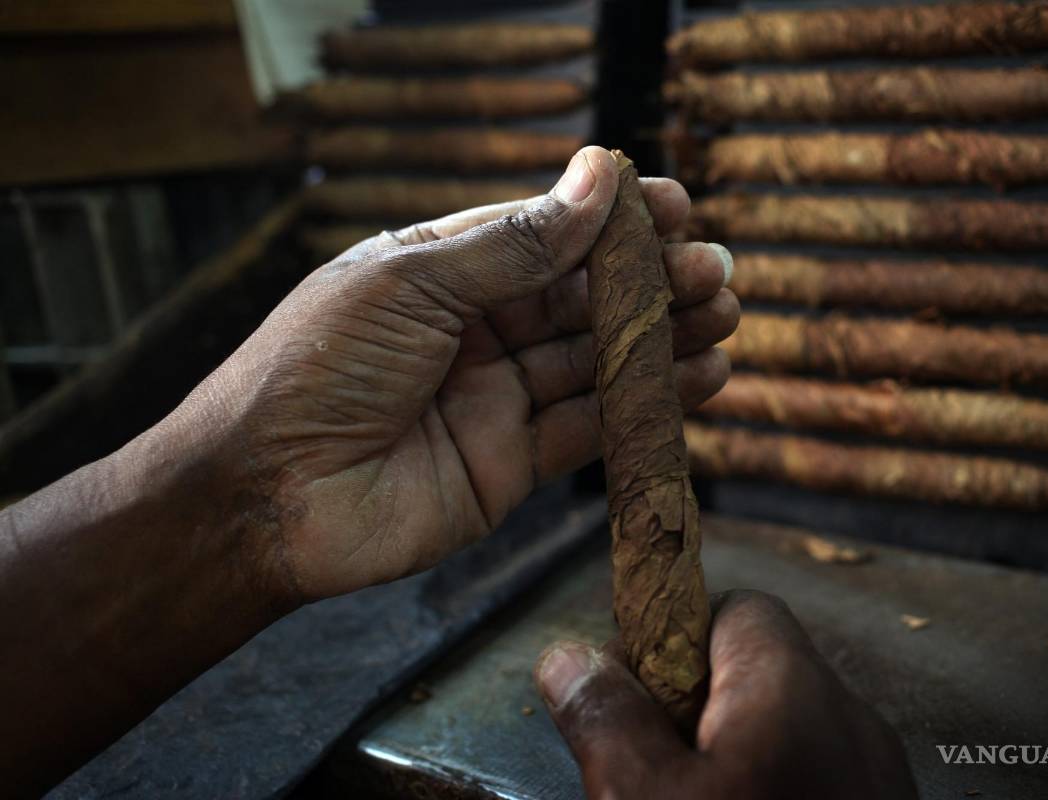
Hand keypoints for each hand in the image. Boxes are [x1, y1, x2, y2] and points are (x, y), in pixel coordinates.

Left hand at [170, 147, 737, 604]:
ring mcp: (494, 398)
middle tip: (717, 272)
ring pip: (596, 360)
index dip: (612, 220)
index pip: (543, 233)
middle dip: (651, 281)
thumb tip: (595, 178)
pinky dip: (646, 403)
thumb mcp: (410, 285)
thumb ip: (510, 244)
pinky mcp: (511, 463)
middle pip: (580, 297)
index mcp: (439, 271)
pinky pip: (592, 426)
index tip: (677, 207)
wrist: (263, 497)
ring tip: (726, 317)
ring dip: (662, 338)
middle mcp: (473, 331)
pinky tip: (699, 379)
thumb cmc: (314, 369)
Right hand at [534, 590, 916, 799]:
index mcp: (794, 689)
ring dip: (726, 763)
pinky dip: (768, 794)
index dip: (673, 638)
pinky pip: (812, 782)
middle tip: (651, 777)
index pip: (737, 610)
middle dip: (691, 713)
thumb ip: (605, 718)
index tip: (632, 697)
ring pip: (783, 736)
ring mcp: (877, 780)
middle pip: (758, 674)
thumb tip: (568, 657)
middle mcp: (850, 721)